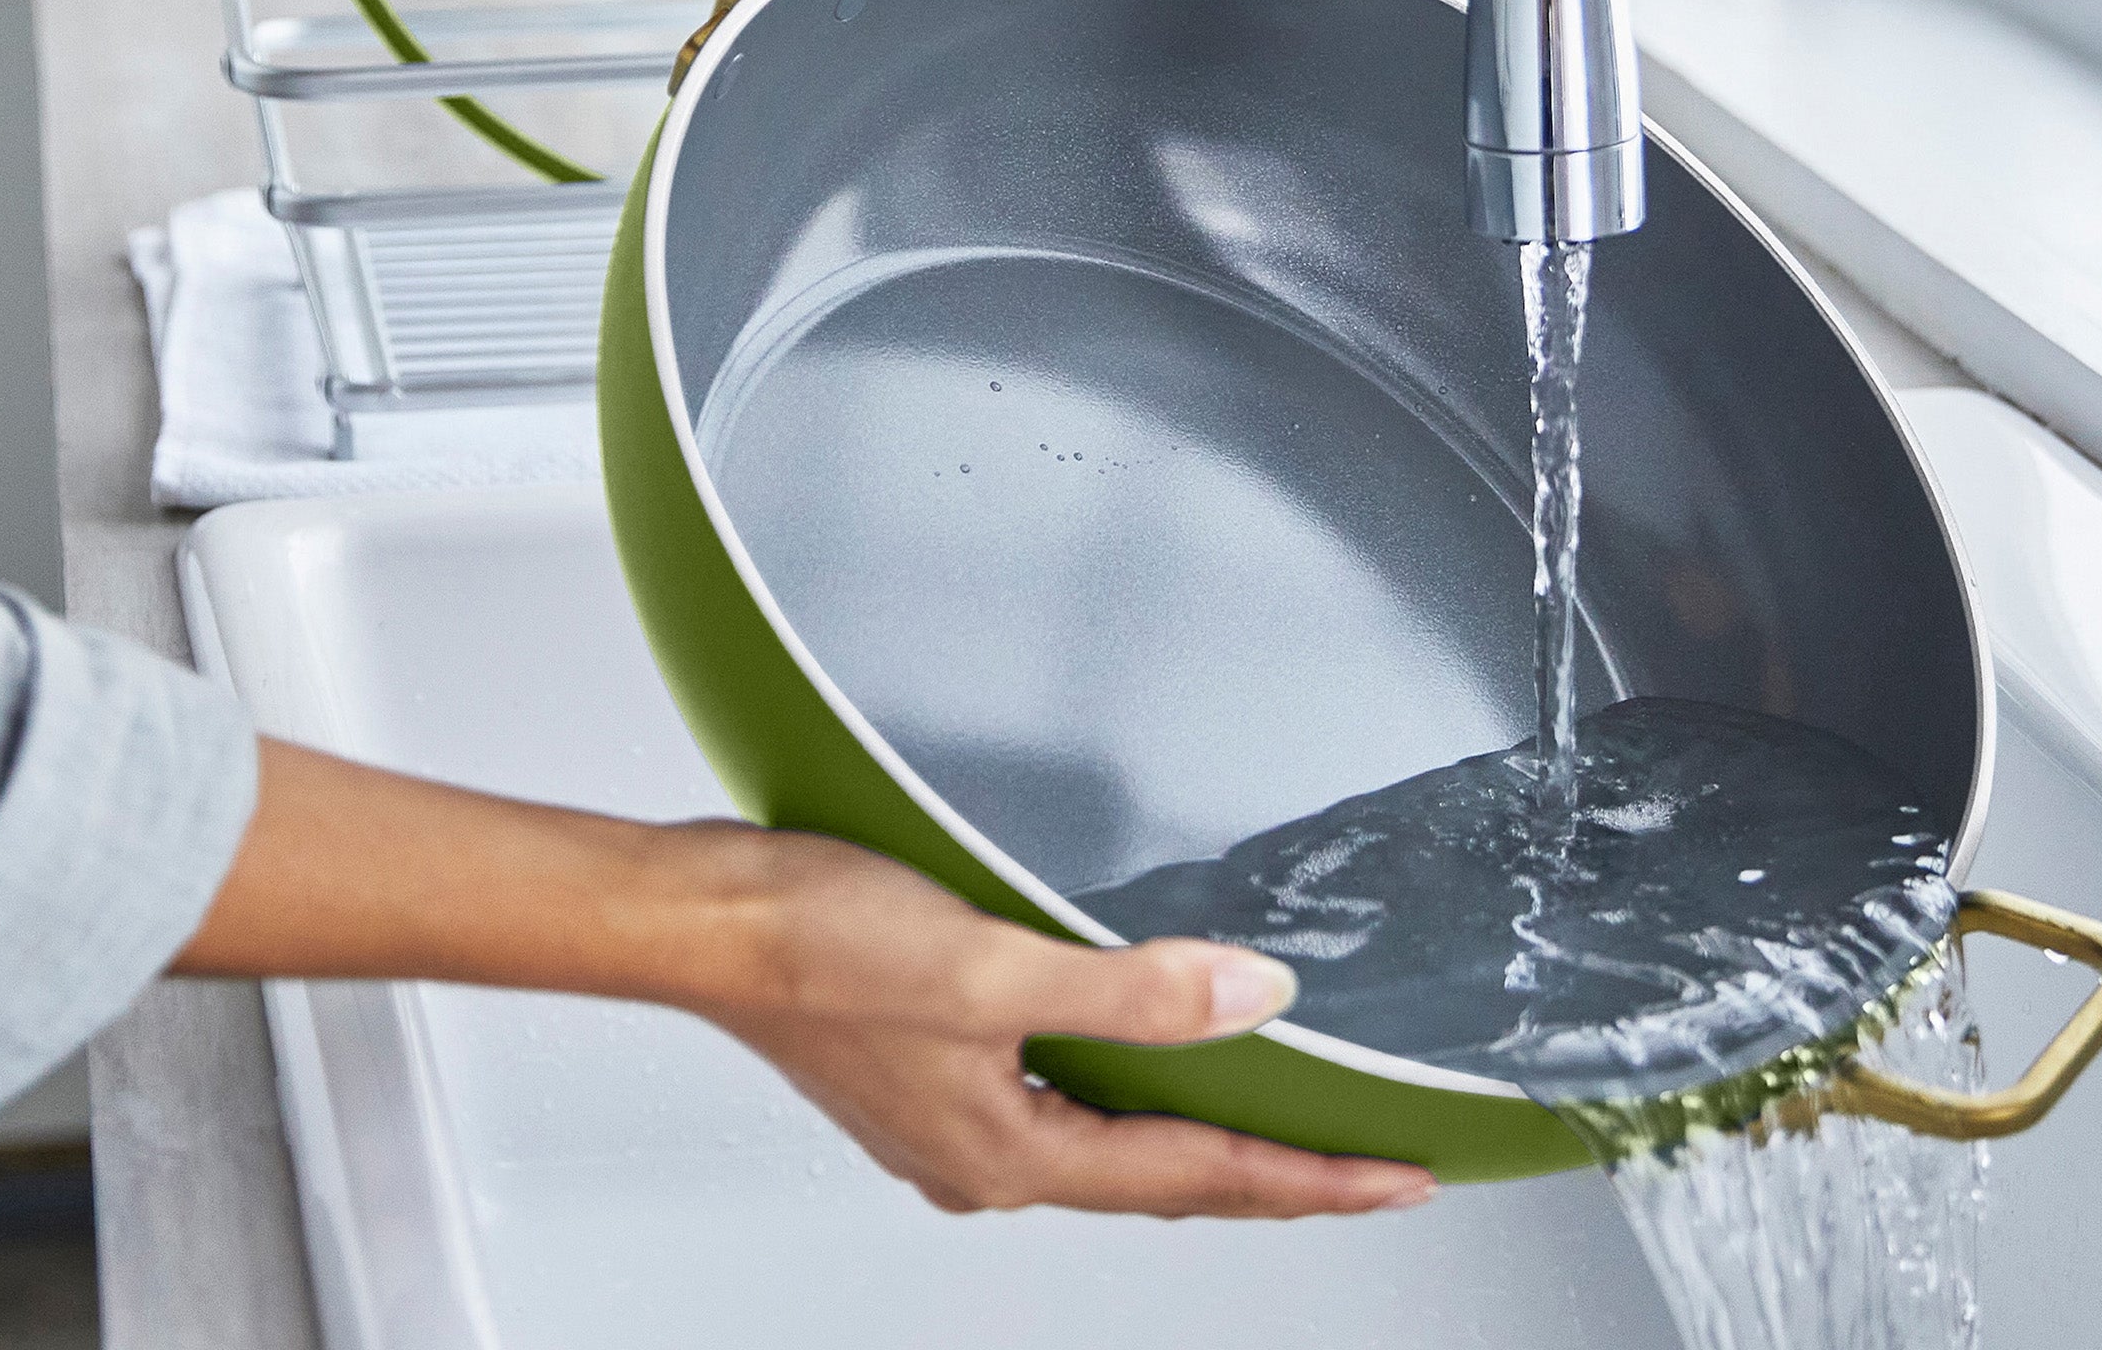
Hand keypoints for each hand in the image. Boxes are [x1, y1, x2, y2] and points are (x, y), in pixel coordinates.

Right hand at [664, 827, 1435, 1218]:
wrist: (705, 919)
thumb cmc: (818, 943)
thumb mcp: (995, 963)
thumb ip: (1131, 991)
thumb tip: (1251, 1001)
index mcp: (1011, 1152)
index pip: (1200, 1180)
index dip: (1312, 1181)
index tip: (1397, 1182)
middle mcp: (988, 1157)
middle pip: (1165, 1178)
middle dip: (1274, 1174)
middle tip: (1366, 1164)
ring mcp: (954, 1120)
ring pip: (1113, 1139)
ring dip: (1202, 1133)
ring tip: (1283, 1118)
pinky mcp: (930, 1071)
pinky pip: (1064, 1097)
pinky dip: (1130, 1085)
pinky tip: (1145, 1047)